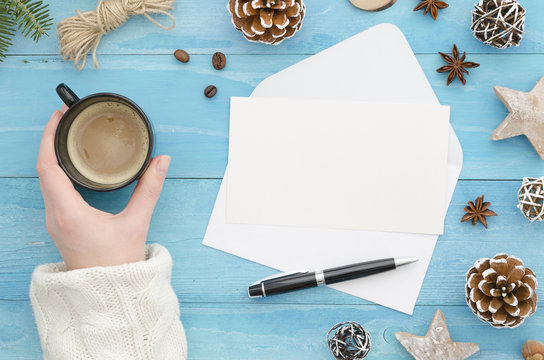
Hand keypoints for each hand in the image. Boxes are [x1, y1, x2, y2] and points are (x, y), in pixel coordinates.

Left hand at [36, 106, 169, 269]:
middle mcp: (55, 214)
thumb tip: (161, 162)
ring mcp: (54, 221)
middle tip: (66, 119)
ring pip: (45, 180)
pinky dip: (57, 171)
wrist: (108, 292)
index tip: (59, 117)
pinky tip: (70, 165)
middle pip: (43, 169)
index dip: (49, 137)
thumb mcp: (137, 223)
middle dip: (50, 140)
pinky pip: (51, 191)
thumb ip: (149, 189)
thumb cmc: (118, 263)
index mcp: (68, 211)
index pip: (48, 165)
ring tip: (67, 136)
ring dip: (52, 155)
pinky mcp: (60, 224)